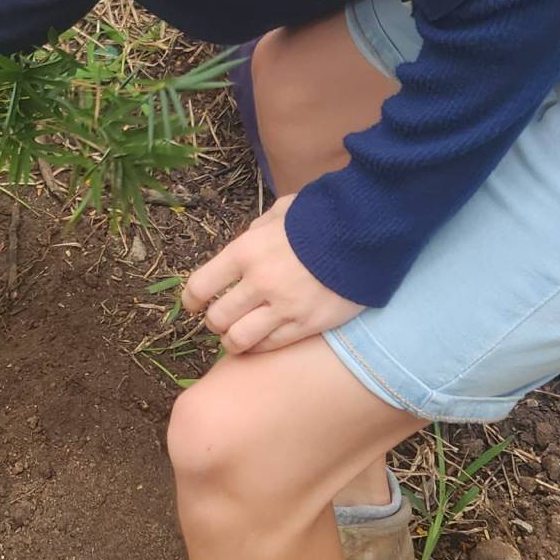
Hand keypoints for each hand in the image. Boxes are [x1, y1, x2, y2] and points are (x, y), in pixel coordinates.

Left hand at [181, 194, 363, 355]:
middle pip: (217, 318)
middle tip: (219, 320)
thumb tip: (247, 241)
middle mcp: (259, 282)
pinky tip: (260, 340)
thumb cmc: (323, 217)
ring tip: (235, 337)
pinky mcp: (306, 324)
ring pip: (238, 339)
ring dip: (232, 341)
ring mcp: (283, 307)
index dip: (191, 300)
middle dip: (213, 321)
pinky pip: (270, 345)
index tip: (193, 305)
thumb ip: (258, 229)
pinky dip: (259, 347)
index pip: (200, 286)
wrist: (367, 233)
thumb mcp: (283, 211)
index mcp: (246, 251)